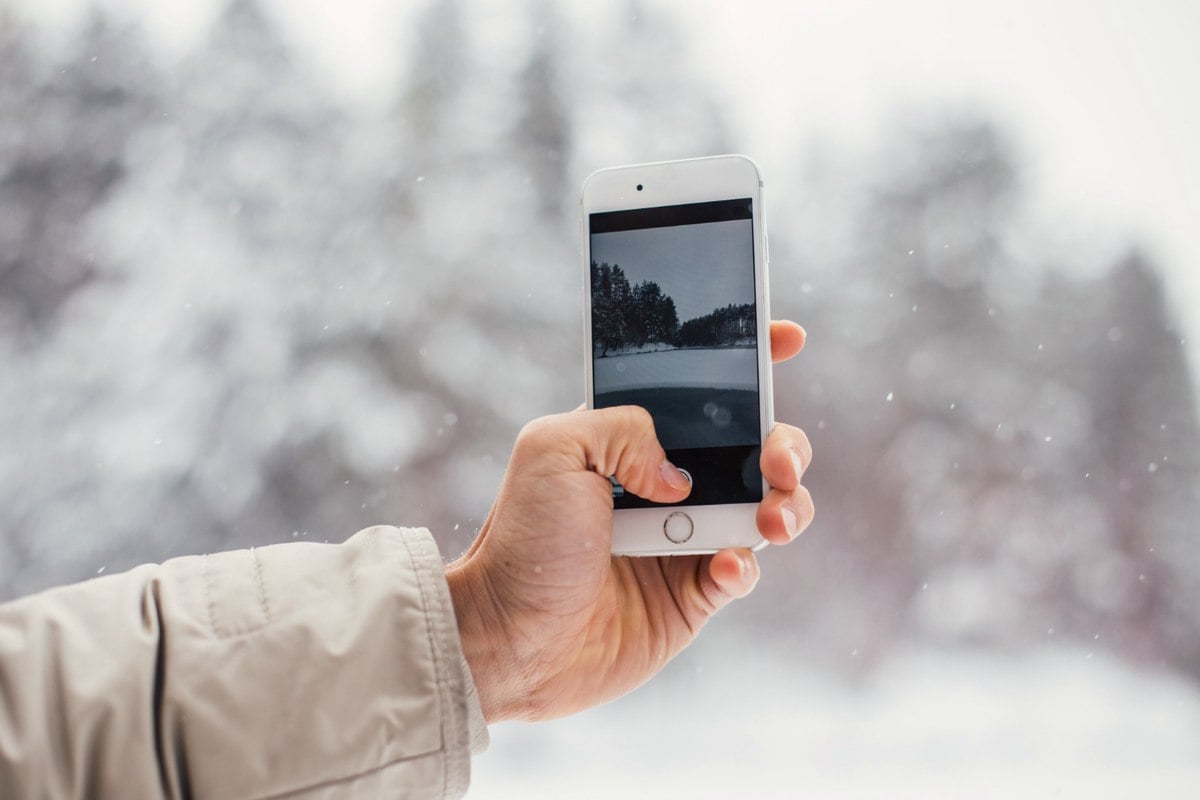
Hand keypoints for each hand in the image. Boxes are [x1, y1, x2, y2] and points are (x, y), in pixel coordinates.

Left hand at [445, 321, 812, 721]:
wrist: (512, 639)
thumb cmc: (521, 542)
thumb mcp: (553, 449)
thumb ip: (623, 427)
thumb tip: (680, 473)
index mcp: (631, 440)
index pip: (697, 389)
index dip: (746, 361)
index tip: (787, 338)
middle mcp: (666, 485)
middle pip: (754, 448)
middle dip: (784, 446)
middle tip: (776, 463)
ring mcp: (684, 539)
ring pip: (767, 508)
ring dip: (785, 506)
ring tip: (770, 521)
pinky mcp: (694, 594)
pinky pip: (743, 570)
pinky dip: (742, 566)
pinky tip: (719, 569)